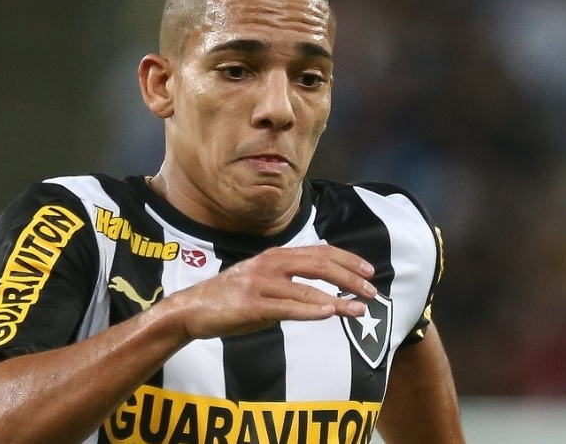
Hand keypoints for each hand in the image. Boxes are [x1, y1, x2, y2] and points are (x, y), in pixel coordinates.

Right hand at [169, 244, 376, 339]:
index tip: (369, 271)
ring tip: (359, 309)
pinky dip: (310, 309)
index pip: (319, 253)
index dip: (347, 260)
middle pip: (319, 265)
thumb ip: (290, 281)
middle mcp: (270, 264)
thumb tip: (323, 286)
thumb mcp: (264, 282)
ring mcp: (260, 283)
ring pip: (307, 288)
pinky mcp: (252, 305)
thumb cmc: (232, 298)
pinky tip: (329, 312)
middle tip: (372, 290)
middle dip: (349, 277)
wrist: (194, 308)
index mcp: (276, 256)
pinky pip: (287, 307)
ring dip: (337, 299)